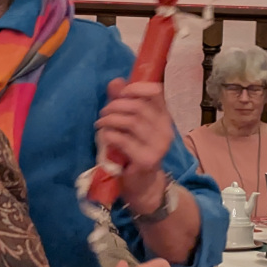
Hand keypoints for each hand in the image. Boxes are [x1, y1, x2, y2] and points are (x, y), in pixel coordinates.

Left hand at [97, 79, 175, 214]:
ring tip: (100, 124)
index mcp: (164, 118)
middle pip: (139, 107)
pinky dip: (110, 135)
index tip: (121, 93)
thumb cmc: (135, 150)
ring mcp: (158, 146)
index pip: (156, 93)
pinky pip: (124, 140)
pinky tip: (104, 136)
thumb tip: (116, 82)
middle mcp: (165, 130)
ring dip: (110, 120)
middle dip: (115, 106)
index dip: (136, 88)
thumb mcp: (130, 124)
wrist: (142, 185)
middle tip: (103, 113)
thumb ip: (124, 102)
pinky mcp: (146, 159)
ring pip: (131, 122)